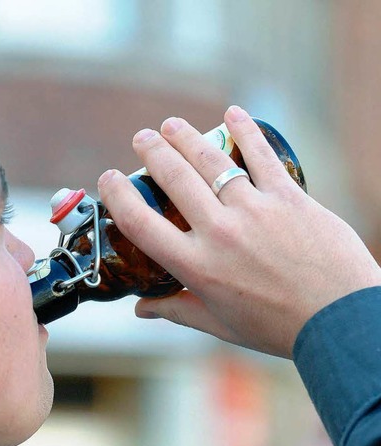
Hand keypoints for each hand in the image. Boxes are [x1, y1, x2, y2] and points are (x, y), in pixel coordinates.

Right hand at [97, 106, 380, 357]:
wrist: (340, 320)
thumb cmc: (277, 328)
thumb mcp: (219, 325)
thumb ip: (175, 310)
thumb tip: (141, 309)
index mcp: (197, 266)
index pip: (141, 224)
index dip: (118, 196)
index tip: (109, 179)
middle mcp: (220, 232)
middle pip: (175, 179)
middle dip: (152, 152)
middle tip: (142, 137)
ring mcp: (255, 210)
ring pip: (211, 161)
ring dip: (186, 137)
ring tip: (170, 125)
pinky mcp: (288, 197)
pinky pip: (261, 156)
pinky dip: (245, 131)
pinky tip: (232, 113)